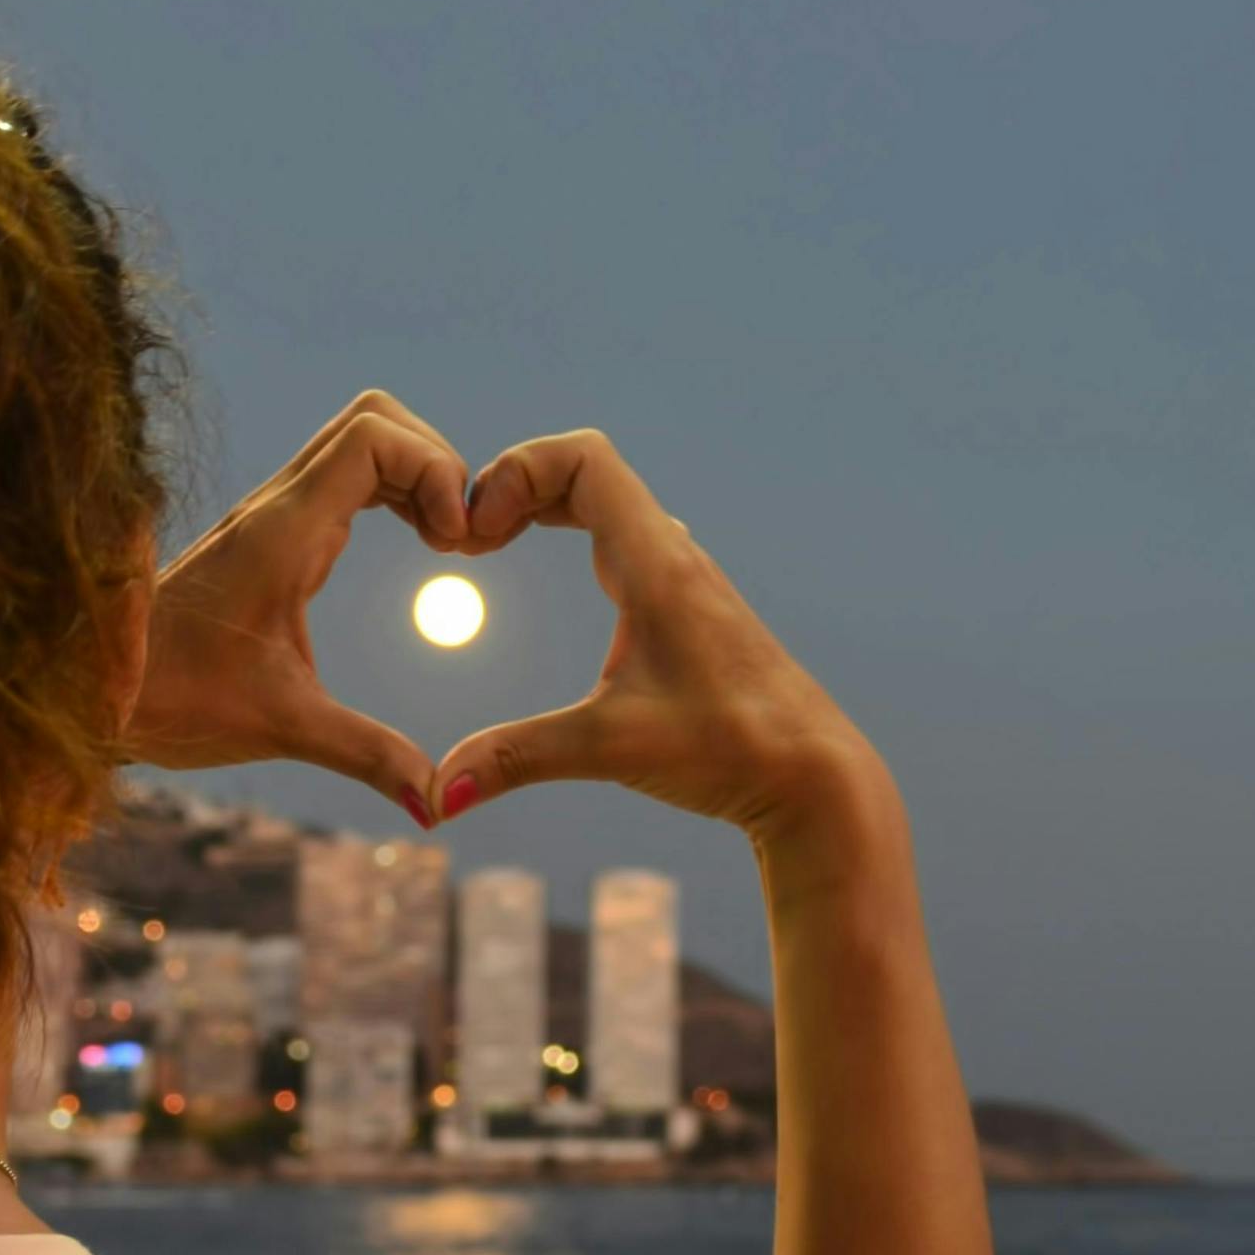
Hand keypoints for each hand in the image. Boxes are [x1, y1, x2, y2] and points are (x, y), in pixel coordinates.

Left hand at [127, 390, 475, 823]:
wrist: (98, 690)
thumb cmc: (174, 702)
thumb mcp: (282, 728)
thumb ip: (366, 754)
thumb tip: (438, 803)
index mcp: (283, 532)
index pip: (375, 437)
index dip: (434, 469)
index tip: (457, 542)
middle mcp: (278, 506)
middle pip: (376, 419)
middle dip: (434, 461)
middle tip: (459, 537)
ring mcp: (273, 514)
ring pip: (360, 440)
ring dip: (415, 473)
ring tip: (445, 540)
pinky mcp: (270, 534)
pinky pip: (345, 477)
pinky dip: (391, 491)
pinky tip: (412, 543)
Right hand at [433, 429, 886, 847]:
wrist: (815, 776)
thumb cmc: (729, 751)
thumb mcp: (612, 750)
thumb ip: (519, 758)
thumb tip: (439, 795)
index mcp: (658, 566)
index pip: (585, 459)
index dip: (518, 472)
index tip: (476, 535)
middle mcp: (674, 556)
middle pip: (587, 469)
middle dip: (517, 484)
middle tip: (467, 537)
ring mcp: (685, 577)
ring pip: (608, 499)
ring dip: (545, 502)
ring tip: (490, 541)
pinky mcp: (689, 604)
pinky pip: (623, 532)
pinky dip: (573, 528)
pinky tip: (551, 565)